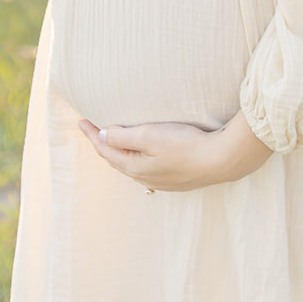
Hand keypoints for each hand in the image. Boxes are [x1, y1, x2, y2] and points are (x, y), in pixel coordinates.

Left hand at [77, 112, 272, 191]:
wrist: (222, 159)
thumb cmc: (186, 144)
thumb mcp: (149, 135)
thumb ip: (123, 137)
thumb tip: (102, 136)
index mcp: (135, 167)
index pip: (106, 150)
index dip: (92, 134)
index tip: (80, 120)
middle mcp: (145, 178)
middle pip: (117, 160)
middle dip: (102, 145)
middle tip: (92, 129)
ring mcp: (162, 181)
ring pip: (132, 167)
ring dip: (120, 153)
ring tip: (114, 142)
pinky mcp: (177, 180)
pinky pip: (147, 170)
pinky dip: (137, 160)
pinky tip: (142, 159)